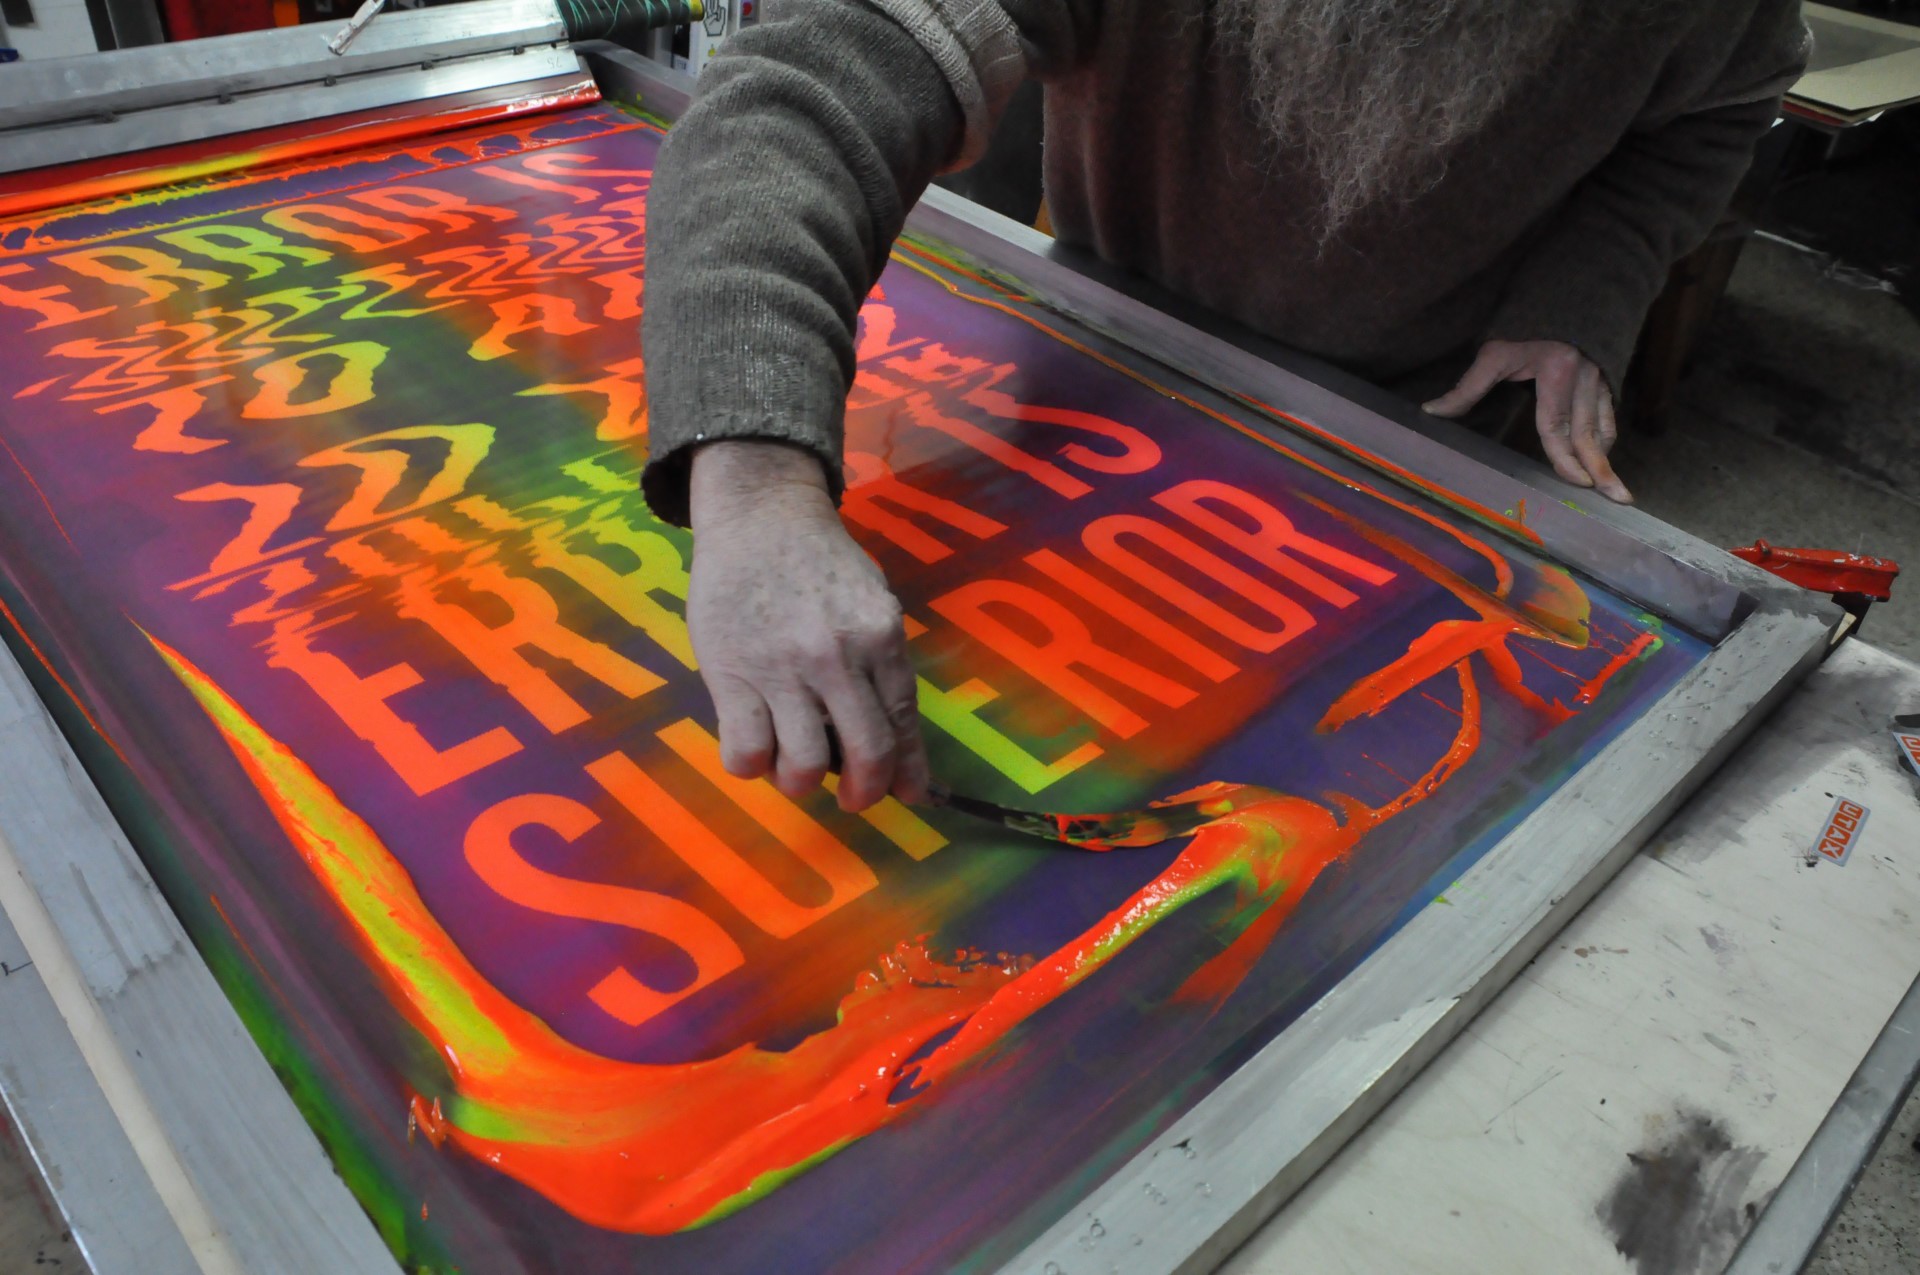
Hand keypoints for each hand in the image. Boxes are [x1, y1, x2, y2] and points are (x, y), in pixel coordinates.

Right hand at [687, 440, 929, 811]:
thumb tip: (893, 737)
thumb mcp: (872, 602)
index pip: (903, 723)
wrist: (759, 516)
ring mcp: (781, 669)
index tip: (910, 796)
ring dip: (801, 781)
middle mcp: (837, 657)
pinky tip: (756, 748)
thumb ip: (882, 664)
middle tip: (853, 798)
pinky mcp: (730, 675)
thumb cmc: (820, 561)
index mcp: (880, 637)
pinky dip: (753, 767)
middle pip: (865, 755)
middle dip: (865, 793)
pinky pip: (745, 752)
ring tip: (794, 765)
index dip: (909, 773)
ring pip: (802, 766)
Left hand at [1423, 339, 1631, 503]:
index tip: (1578, 482)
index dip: (1566, 456)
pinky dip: (1606, 439)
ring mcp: (1600, 379)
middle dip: (1601, 468)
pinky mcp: (1606, 380)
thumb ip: (1467, 387)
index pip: (1558, 424)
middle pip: (1588, 434)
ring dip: (1606, 459)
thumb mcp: (1493, 353)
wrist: (1558, 299)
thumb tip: (1431, 412)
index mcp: (1557, 371)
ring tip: (1613, 488)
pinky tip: (1601, 458)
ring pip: (1604, 427)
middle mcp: (1584, 377)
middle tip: (1617, 498)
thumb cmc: (1523, 327)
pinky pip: (1609, 416)